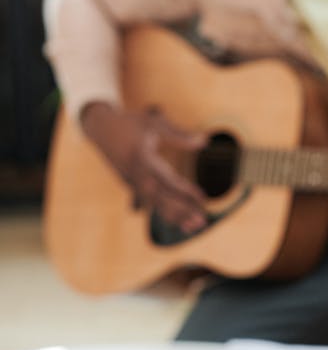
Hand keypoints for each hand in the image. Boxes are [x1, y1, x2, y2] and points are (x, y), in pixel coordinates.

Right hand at [80, 101, 207, 233]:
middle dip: (181, 211)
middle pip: (160, 197)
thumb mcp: (154, 123)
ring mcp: (130, 181)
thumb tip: (206, 141)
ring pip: (154, 202)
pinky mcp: (130, 184)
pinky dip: (164, 210)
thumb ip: (179, 134)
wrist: (98, 127)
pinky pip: (149, 200)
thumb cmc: (129, 122)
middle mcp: (135, 174)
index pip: (166, 179)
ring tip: (194, 227)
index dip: (185, 191)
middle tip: (201, 223)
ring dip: (174, 215)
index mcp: (141, 158)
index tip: (203, 199)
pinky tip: (180, 220)